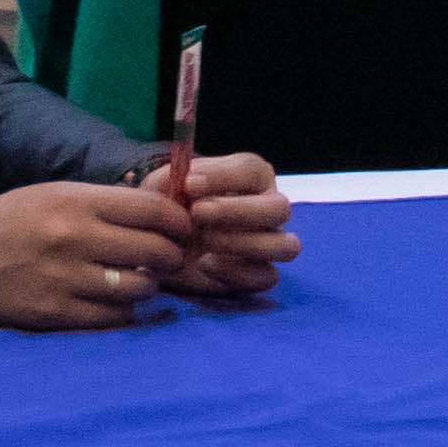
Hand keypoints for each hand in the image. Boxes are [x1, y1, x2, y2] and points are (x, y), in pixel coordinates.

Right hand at [0, 179, 196, 330]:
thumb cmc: (12, 222)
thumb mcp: (55, 195)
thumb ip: (103, 204)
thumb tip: (156, 214)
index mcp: (77, 200)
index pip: (150, 209)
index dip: (178, 222)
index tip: (184, 230)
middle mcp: (76, 237)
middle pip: (153, 251)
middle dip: (172, 258)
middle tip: (170, 262)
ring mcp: (66, 278)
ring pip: (138, 288)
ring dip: (149, 288)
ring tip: (143, 284)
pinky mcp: (55, 313)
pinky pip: (112, 319)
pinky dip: (124, 314)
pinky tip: (120, 307)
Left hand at [156, 151, 298, 301]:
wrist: (163, 252)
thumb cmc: (172, 211)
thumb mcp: (161, 190)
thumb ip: (169, 180)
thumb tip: (183, 178)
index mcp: (251, 178)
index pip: (253, 169)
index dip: (224, 176)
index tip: (189, 184)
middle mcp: (268, 209)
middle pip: (279, 208)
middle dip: (238, 210)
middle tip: (197, 213)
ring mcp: (269, 244)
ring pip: (286, 245)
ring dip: (245, 242)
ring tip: (205, 240)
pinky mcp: (260, 275)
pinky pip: (267, 277)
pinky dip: (236, 273)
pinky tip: (205, 265)